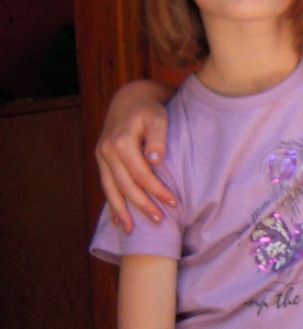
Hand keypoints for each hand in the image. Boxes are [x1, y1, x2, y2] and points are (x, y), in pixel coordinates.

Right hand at [96, 82, 173, 231]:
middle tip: (159, 221)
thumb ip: (158, 137)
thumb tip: (155, 160)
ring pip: (110, 189)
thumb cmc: (150, 109)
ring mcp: (102, 156)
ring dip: (122, 211)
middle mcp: (107, 151)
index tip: (174, 203)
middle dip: (142, 205)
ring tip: (132, 231)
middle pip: (125, 186)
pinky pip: (106, 185)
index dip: (157, 191)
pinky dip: (112, 203)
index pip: (141, 174)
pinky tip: (118, 220)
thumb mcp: (158, 117)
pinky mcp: (102, 160)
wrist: (131, 98)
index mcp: (121, 142)